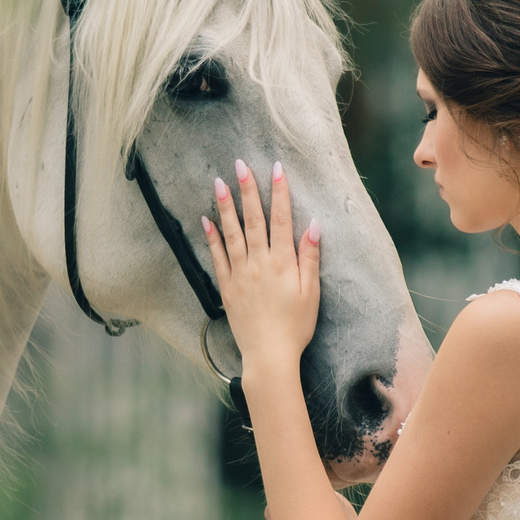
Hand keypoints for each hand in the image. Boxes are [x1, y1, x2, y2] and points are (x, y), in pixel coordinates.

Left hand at [203, 158, 319, 371]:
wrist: (269, 355)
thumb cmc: (295, 326)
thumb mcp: (311, 292)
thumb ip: (309, 257)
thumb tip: (313, 225)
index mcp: (283, 262)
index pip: (281, 219)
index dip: (279, 192)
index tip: (276, 168)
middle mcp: (259, 263)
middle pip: (253, 220)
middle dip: (247, 190)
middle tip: (240, 165)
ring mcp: (240, 274)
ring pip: (232, 233)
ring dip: (225, 206)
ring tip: (218, 183)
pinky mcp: (227, 287)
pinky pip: (217, 257)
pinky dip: (211, 238)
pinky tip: (206, 221)